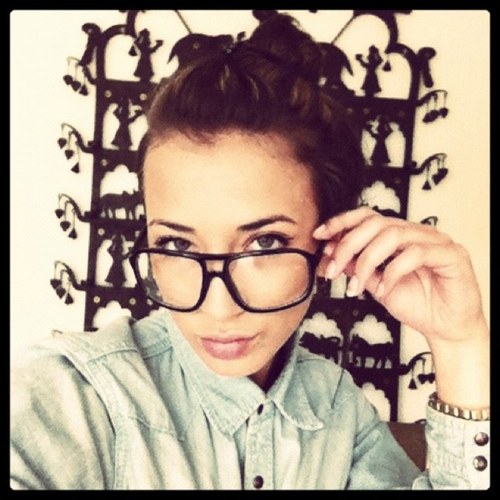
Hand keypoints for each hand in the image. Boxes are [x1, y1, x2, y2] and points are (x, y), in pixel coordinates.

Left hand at [313, 207, 486, 345]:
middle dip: (346, 245)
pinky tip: (382, 290)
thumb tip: (332, 254)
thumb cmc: (417, 305)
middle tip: (330, 269)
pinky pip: (415, 254)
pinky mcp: (451, 255)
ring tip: (353, 287)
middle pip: (375, 223)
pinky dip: (392, 272)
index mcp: (400, 235)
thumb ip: (358, 268)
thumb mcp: (376, 286)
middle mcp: (417, 233)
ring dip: (365, 261)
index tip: (319, 235)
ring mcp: (436, 241)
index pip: (368, 216)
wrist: (447, 330)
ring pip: (392, 235)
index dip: (342, 222)